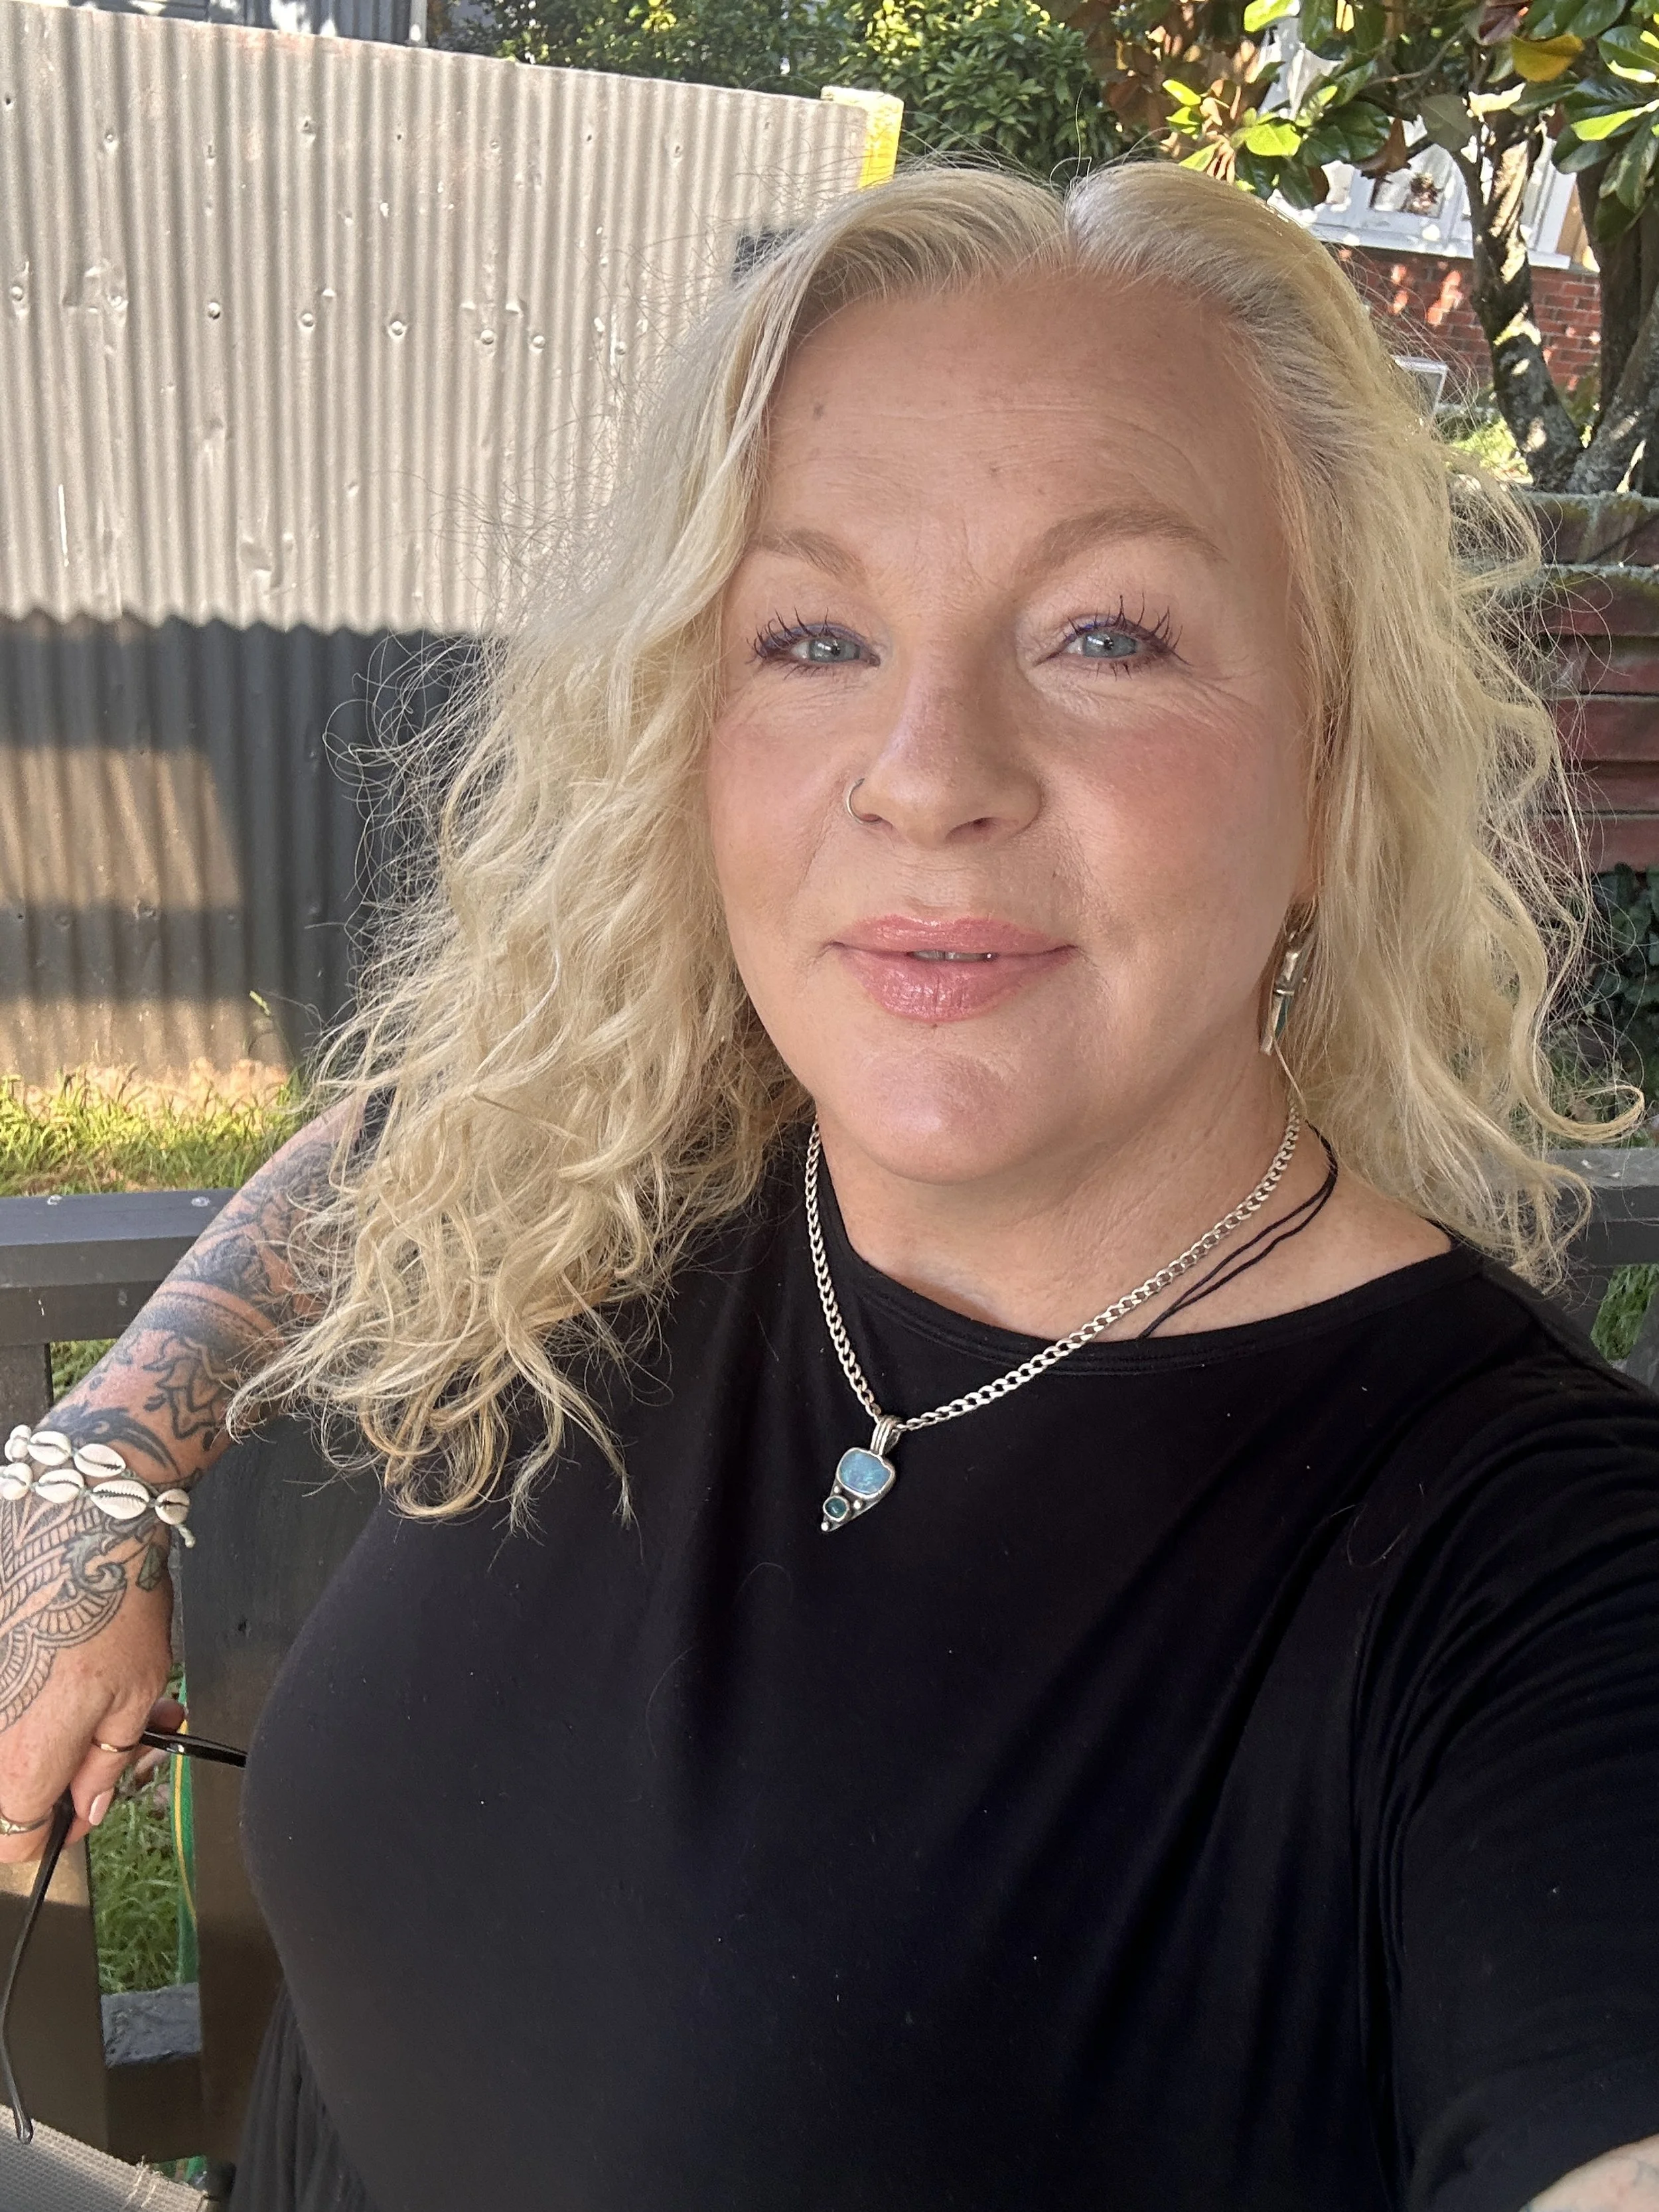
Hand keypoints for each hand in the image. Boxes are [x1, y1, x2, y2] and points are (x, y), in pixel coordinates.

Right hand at [0, 1503, 174, 1862]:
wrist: (80, 1528)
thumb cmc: (111, 1604)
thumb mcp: (135, 1696)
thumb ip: (106, 1763)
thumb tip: (88, 1809)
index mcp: (25, 1753)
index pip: (16, 1835)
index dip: (57, 1832)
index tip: (86, 1810)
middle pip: (20, 1788)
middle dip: (79, 1774)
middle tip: (133, 1745)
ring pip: (24, 1745)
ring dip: (78, 1735)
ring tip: (137, 1706)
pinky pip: (20, 1707)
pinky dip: (61, 1704)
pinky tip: (108, 1680)